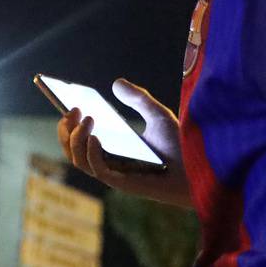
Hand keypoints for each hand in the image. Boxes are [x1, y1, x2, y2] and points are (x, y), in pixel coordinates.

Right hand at [56, 79, 191, 208]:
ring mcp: (114, 174)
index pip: (80, 138)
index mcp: (111, 149)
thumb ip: (138, 99)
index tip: (68, 105)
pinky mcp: (123, 183)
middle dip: (66, 130)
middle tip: (73, 110)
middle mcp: (108, 163)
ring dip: (76, 140)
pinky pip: (98, 170)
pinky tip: (94, 136)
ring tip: (86, 119)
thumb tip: (116, 83)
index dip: (68, 124)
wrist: (199, 167)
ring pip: (79, 161)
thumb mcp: (157, 115)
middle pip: (72, 150)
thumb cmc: (180, 146)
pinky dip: (91, 153)